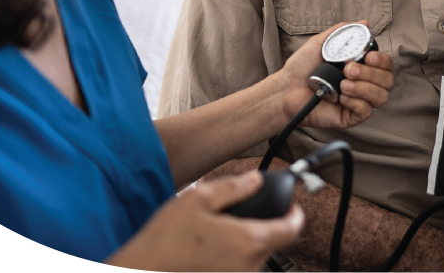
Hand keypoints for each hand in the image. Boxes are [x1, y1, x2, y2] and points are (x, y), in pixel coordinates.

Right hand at [106, 172, 303, 270]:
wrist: (146, 269)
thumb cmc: (168, 238)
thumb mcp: (198, 199)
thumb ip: (232, 187)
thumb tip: (255, 180)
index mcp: (249, 240)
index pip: (290, 229)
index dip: (296, 215)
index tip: (294, 208)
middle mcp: (250, 265)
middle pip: (273, 242)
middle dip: (266, 225)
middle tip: (242, 212)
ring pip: (256, 256)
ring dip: (247, 241)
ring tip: (217, 230)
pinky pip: (240, 266)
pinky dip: (234, 255)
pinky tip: (209, 248)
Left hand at [275, 21, 393, 129]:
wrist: (286, 88)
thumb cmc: (302, 67)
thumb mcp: (321, 43)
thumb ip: (342, 32)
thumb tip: (364, 22)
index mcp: (360, 67)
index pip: (385, 65)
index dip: (382, 61)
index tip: (368, 56)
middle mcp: (364, 84)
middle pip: (387, 80)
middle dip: (371, 74)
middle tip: (348, 69)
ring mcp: (359, 101)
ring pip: (381, 96)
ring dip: (364, 88)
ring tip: (343, 84)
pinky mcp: (351, 116)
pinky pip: (366, 111)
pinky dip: (356, 102)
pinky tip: (341, 97)